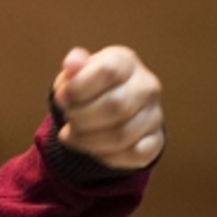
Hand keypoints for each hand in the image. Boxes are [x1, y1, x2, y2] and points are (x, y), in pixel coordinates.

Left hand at [51, 45, 164, 170]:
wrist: (110, 104)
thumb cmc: (89, 84)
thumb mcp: (76, 70)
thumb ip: (73, 66)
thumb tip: (71, 65)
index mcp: (126, 61)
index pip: (108, 71)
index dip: (79, 88)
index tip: (60, 99)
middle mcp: (147, 86)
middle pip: (116, 106)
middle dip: (82, 117)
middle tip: (67, 119)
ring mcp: (155, 114)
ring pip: (123, 135)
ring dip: (89, 140)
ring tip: (71, 135)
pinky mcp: (156, 140)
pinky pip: (135, 155)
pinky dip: (107, 156)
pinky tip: (92, 148)